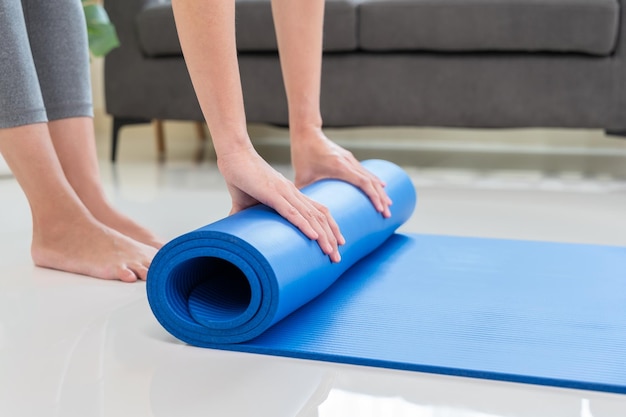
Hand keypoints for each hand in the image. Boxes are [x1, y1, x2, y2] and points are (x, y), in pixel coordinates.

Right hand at [217, 145, 344, 261]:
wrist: (233, 154)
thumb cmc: (240, 176)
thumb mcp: (247, 201)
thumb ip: (245, 214)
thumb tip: (235, 226)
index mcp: (291, 194)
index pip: (318, 212)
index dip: (330, 228)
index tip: (337, 243)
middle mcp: (292, 193)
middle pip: (320, 217)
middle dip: (331, 238)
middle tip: (337, 258)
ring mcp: (284, 192)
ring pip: (310, 217)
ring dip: (322, 236)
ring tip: (330, 252)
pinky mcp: (272, 193)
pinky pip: (292, 212)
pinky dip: (304, 225)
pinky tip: (314, 236)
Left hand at [290, 128, 391, 217]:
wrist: (307, 133)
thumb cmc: (303, 154)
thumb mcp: (301, 176)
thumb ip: (304, 194)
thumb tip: (303, 212)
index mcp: (339, 166)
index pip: (363, 182)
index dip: (373, 195)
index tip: (380, 208)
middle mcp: (348, 162)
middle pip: (371, 181)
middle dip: (381, 198)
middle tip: (387, 214)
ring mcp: (350, 159)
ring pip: (370, 176)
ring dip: (380, 190)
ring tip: (388, 204)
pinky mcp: (349, 158)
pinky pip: (365, 171)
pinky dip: (374, 180)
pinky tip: (381, 187)